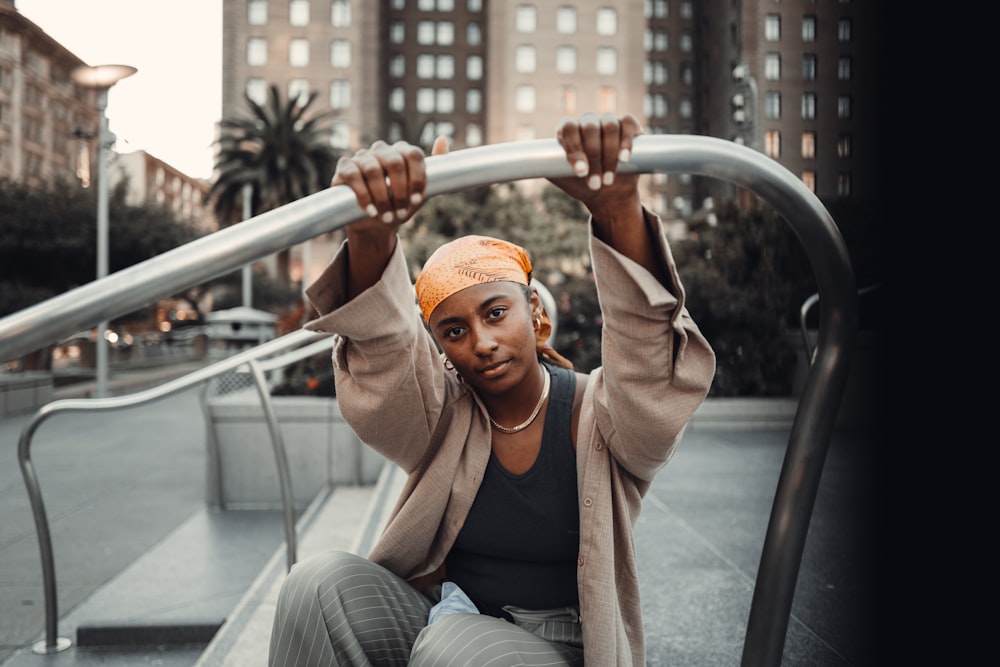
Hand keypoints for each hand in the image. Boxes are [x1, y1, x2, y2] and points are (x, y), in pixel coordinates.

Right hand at [333, 136, 449, 234]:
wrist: (374, 223)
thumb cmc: (399, 204)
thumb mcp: (421, 192)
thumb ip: (437, 169)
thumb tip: (443, 139)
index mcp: (402, 152)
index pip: (414, 154)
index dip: (417, 178)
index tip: (417, 200)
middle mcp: (382, 150)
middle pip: (395, 162)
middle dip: (400, 192)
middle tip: (401, 212)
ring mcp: (362, 157)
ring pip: (373, 170)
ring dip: (382, 198)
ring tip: (386, 217)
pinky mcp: (345, 167)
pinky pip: (353, 175)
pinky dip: (363, 195)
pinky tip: (370, 211)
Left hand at [549, 112, 643, 219]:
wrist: (607, 193)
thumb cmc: (580, 184)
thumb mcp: (559, 177)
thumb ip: (545, 166)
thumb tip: (527, 162)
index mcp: (568, 131)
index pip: (568, 128)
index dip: (574, 148)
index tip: (580, 172)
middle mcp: (587, 122)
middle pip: (590, 127)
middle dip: (594, 158)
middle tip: (595, 183)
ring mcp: (607, 122)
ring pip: (610, 126)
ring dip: (610, 155)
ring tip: (609, 180)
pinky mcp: (627, 126)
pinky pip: (628, 123)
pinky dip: (627, 141)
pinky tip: (624, 158)